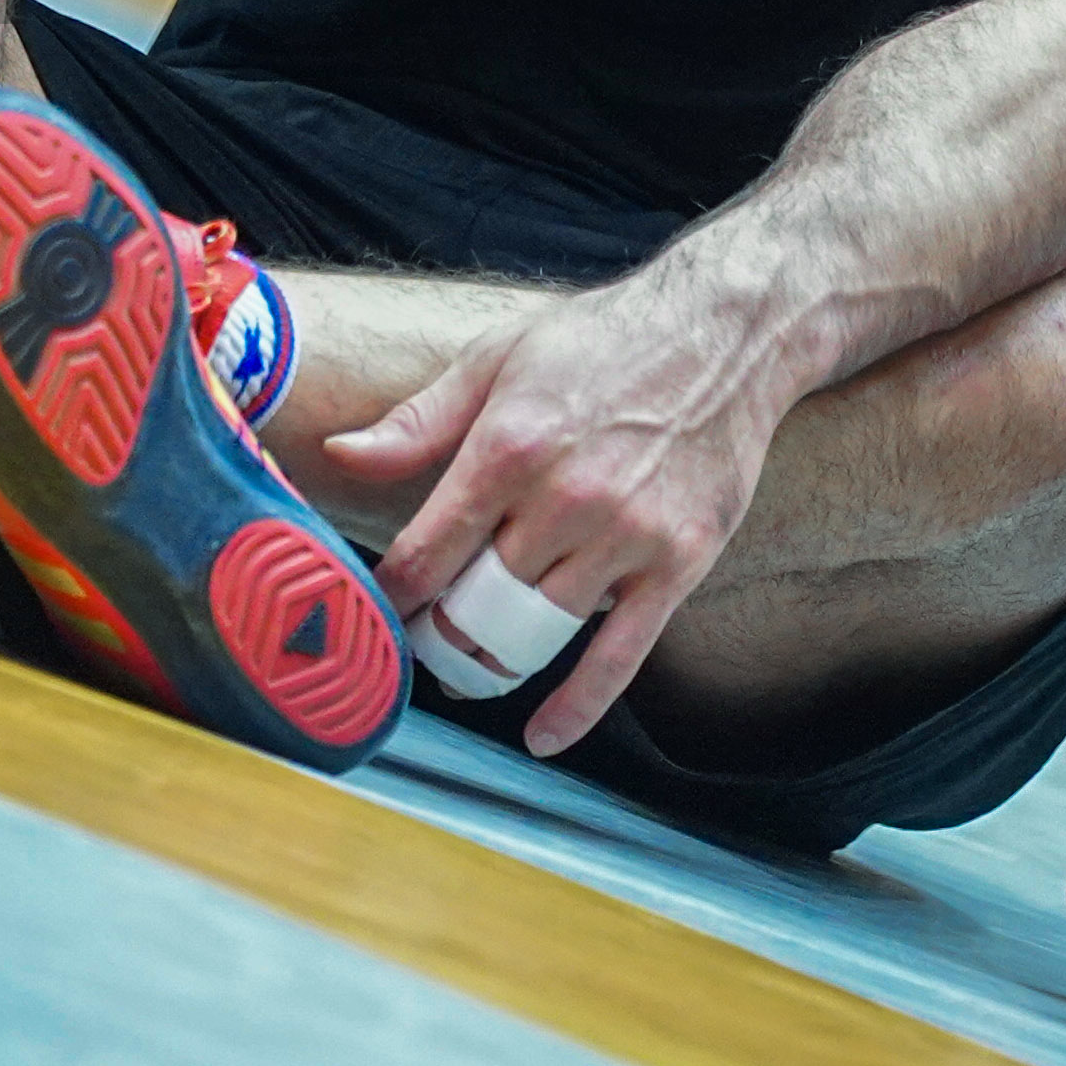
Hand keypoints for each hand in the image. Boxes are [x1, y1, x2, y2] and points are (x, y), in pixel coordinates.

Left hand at [328, 265, 786, 759]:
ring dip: (495, 660)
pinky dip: (577, 706)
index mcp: (511, 442)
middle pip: (477, 604)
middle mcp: (565, 494)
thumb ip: (419, 420)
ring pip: (537, 631)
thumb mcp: (499, 358)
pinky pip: (620, 656)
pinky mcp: (679, 562)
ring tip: (472, 665)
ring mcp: (626, 533)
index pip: (426, 552)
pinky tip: (544, 734)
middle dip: (440, 633)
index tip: (376, 611)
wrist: (725, 331)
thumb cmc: (603, 342)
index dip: (392, 595)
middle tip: (424, 643)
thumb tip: (340, 454)